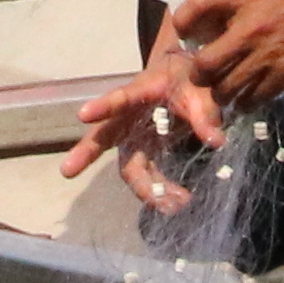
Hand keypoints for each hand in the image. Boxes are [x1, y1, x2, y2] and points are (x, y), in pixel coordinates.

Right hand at [72, 31, 222, 211]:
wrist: (185, 76)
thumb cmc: (187, 76)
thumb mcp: (199, 88)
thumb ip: (205, 113)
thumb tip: (217, 142)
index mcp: (141, 92)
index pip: (121, 98)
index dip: (103, 106)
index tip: (83, 114)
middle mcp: (129, 117)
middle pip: (104, 136)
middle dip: (85, 154)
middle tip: (66, 170)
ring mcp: (134, 137)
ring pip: (129, 166)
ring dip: (146, 190)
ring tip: (174, 206)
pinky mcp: (145, 152)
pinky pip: (148, 176)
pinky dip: (160, 191)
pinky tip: (177, 202)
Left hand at [175, 0, 283, 109]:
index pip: (199, 4)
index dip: (182, 19)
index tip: (182, 29)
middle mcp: (250, 30)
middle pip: (206, 63)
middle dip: (197, 73)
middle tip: (201, 72)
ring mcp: (266, 57)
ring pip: (225, 88)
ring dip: (219, 92)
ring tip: (221, 88)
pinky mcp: (283, 77)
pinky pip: (251, 100)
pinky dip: (243, 102)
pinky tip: (244, 96)